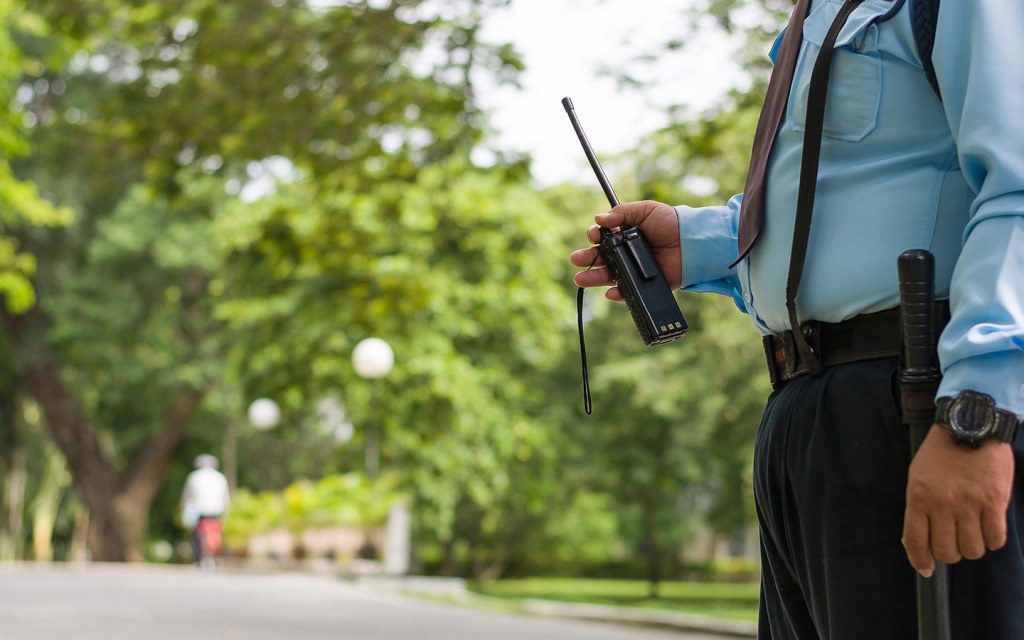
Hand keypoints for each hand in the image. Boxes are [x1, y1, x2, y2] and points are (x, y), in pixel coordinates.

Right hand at [569, 200, 680, 301]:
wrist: (693, 243)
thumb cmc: (671, 223)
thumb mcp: (646, 210)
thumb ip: (623, 212)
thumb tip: (598, 218)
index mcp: (625, 233)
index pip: (603, 236)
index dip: (595, 235)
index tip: (593, 235)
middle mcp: (627, 252)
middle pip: (601, 257)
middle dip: (586, 258)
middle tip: (576, 259)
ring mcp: (634, 269)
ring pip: (609, 275)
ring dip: (593, 278)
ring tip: (580, 279)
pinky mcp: (644, 284)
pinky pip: (627, 291)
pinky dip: (618, 294)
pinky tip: (611, 292)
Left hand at [902, 425, 1014, 576]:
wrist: (970, 426)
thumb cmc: (941, 452)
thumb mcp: (917, 477)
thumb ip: (917, 508)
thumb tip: (916, 540)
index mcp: (918, 498)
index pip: (915, 541)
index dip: (920, 561)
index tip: (927, 569)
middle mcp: (942, 504)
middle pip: (947, 551)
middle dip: (951, 553)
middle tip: (956, 541)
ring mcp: (969, 504)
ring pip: (972, 550)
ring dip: (973, 547)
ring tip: (973, 533)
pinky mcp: (994, 501)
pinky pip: (995, 539)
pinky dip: (993, 540)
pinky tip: (990, 528)